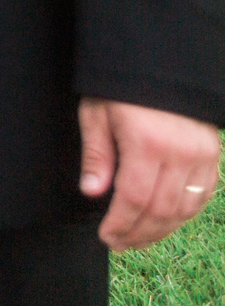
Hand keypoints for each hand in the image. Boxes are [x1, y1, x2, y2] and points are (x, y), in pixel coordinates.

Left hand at [80, 98, 222, 249]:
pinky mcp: (213, 155)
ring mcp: (202, 156)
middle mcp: (180, 154)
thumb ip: (97, 155)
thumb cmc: (121, 87)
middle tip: (120, 243)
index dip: (121, 224)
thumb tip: (92, 192)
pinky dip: (185, 213)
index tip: (107, 237)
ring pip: (185, 208)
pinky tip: (166, 221)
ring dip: (162, 229)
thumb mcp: (97, 113)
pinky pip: (203, 195)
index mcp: (148, 144)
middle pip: (162, 210)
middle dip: (139, 233)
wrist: (159, 62)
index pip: (136, 199)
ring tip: (139, 238)